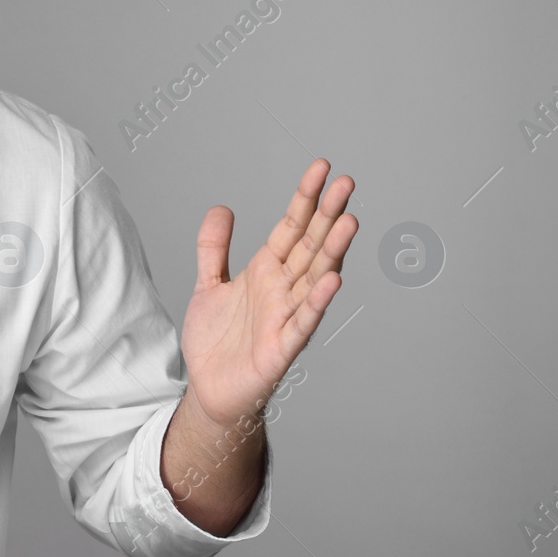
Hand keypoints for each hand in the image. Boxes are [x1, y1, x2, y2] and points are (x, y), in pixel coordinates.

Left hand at [179, 157, 357, 428]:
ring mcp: (286, 316)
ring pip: (315, 278)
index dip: (305, 197)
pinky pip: (304, 321)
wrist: (209, 389)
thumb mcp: (209, 284)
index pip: (291, 226)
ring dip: (332, 252)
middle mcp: (282, 289)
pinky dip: (318, 301)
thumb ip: (214, 247)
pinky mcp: (282, 346)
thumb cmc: (217, 341)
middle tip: (347, 183)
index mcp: (266, 271)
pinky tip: (333, 280)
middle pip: (310, 245)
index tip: (321, 167)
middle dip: (328, 214)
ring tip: (348, 222)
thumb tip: (222, 207)